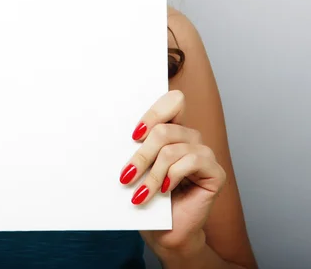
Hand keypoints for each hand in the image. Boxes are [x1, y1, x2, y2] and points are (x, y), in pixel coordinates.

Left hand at [119, 90, 226, 255]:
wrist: (164, 232)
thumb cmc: (149, 198)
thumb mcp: (138, 167)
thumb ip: (136, 147)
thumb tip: (116, 135)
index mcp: (172, 129)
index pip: (173, 101)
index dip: (154, 113)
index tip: (134, 135)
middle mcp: (190, 137)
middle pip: (164, 129)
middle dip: (142, 153)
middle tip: (126, 174)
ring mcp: (204, 153)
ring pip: (173, 149)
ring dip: (153, 173)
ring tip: (141, 192)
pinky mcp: (215, 172)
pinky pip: (191, 161)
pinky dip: (172, 176)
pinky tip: (164, 190)